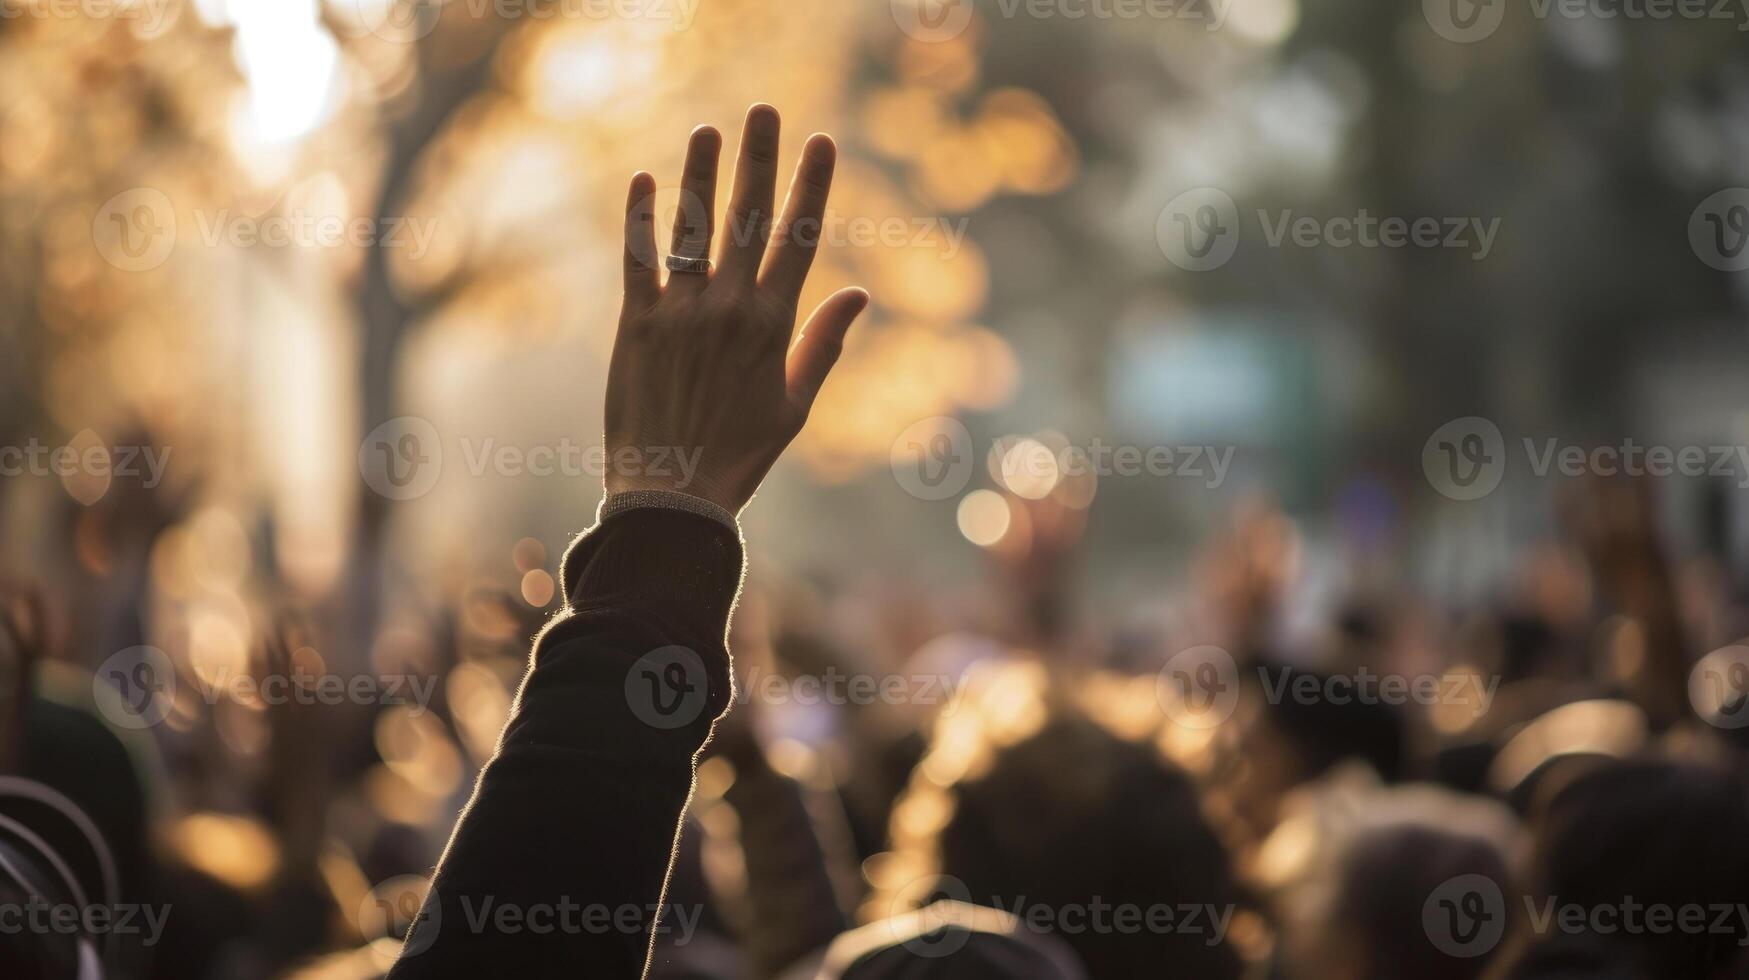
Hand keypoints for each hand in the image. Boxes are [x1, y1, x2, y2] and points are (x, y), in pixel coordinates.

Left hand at [605, 104, 869, 513]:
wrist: (671, 496)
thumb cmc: (739, 457)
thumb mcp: (796, 406)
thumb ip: (824, 344)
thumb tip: (858, 292)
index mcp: (773, 326)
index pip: (799, 239)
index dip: (812, 186)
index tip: (821, 142)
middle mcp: (728, 308)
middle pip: (748, 217)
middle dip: (760, 159)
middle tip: (765, 110)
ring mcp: (679, 312)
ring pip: (692, 227)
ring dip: (701, 173)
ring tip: (708, 129)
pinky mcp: (635, 325)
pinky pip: (638, 259)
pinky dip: (642, 218)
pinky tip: (645, 179)